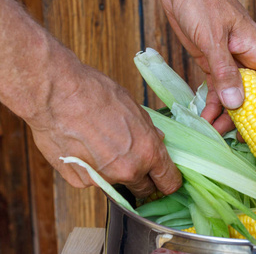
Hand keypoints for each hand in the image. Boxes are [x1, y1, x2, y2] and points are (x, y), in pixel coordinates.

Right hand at [27, 63, 181, 197]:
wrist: (58, 94)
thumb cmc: (97, 94)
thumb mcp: (134, 108)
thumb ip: (148, 131)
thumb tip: (157, 140)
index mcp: (148, 152)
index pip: (168, 182)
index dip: (168, 182)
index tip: (165, 180)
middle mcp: (128, 170)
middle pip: (144, 189)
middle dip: (143, 179)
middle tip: (134, 162)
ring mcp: (102, 178)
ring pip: (116, 183)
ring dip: (114, 171)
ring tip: (101, 145)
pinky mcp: (79, 180)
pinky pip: (92, 179)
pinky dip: (90, 169)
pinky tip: (83, 147)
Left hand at [133, 0, 255, 133]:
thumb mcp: (212, 36)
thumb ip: (224, 70)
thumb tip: (236, 102)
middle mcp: (246, 57)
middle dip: (249, 117)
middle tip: (239, 138)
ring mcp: (229, 60)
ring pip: (235, 94)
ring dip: (227, 113)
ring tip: (215, 131)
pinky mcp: (212, 61)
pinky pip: (217, 87)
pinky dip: (212, 103)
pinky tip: (205, 116)